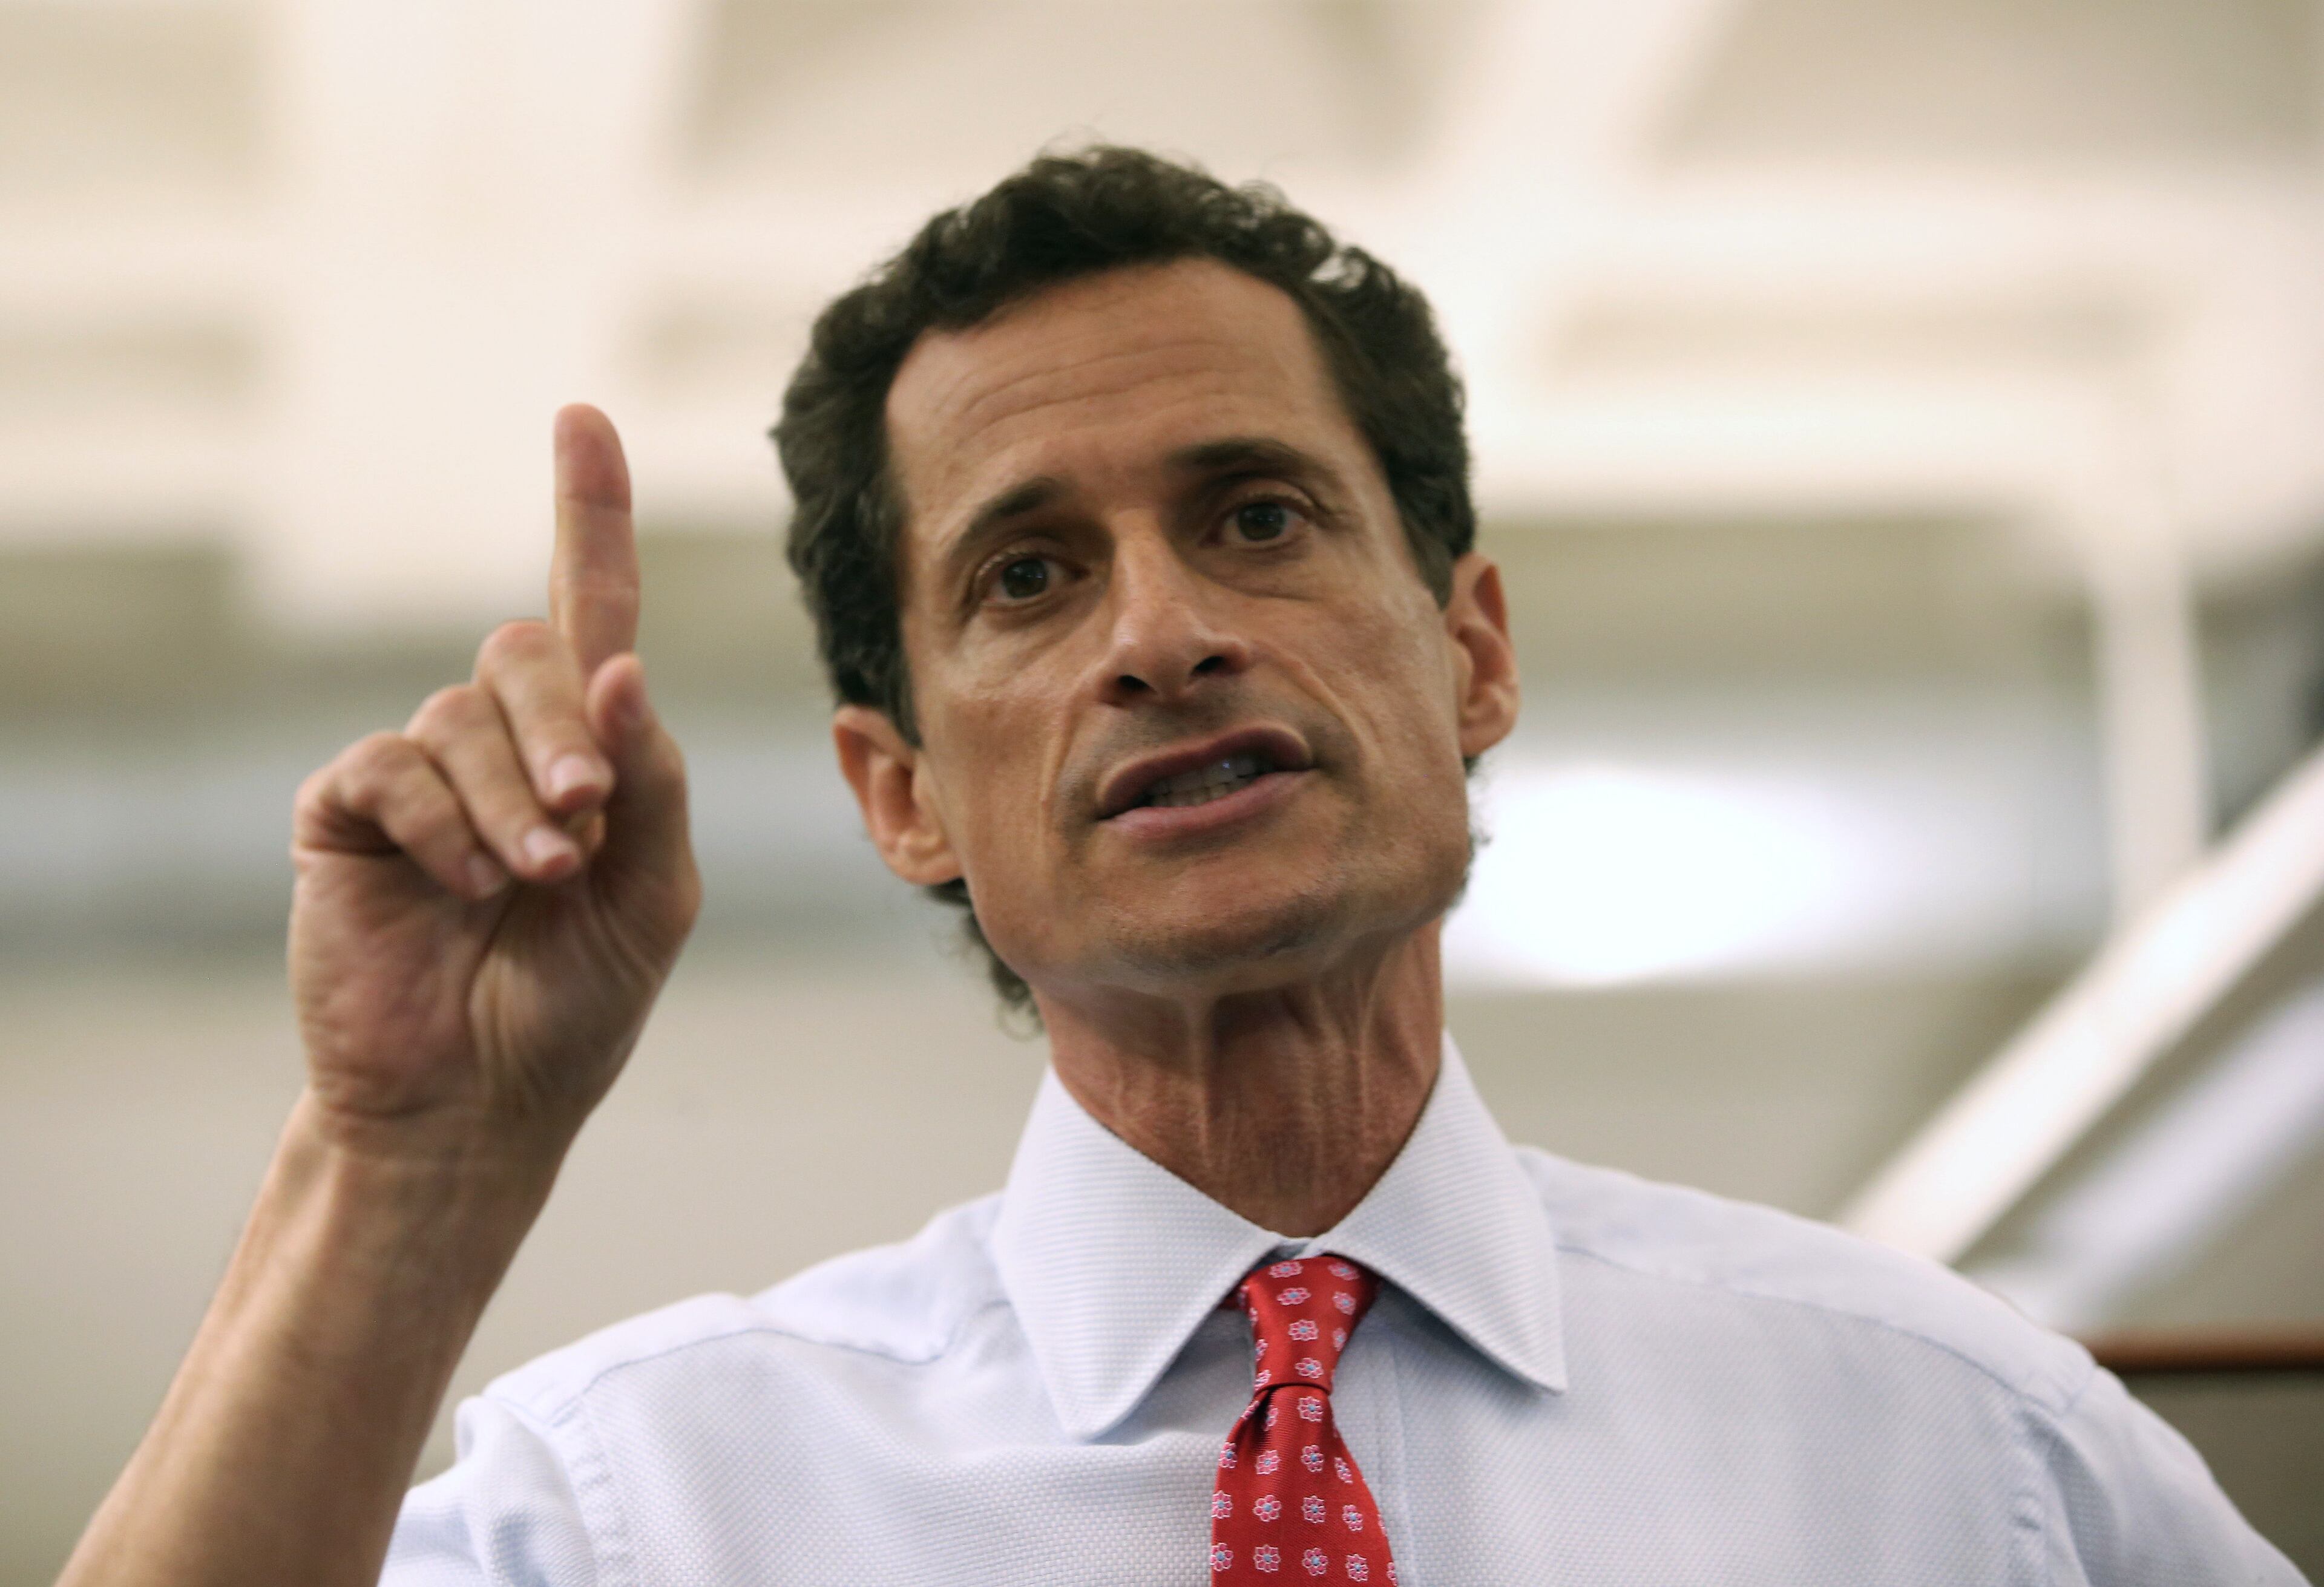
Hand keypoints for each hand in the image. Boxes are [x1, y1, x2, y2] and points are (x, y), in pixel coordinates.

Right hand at [287, 406, 699, 1155]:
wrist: (480, 1103)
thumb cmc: (576, 1001)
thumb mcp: (653, 894)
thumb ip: (648, 780)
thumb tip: (619, 669)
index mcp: (588, 749)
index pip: (592, 608)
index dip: (589, 512)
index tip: (584, 419)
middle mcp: (502, 740)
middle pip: (529, 650)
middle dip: (564, 733)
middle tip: (583, 827)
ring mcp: (421, 770)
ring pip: (463, 715)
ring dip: (512, 802)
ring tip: (526, 886)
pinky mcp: (347, 809)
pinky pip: (392, 766)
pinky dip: (442, 826)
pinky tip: (461, 889)